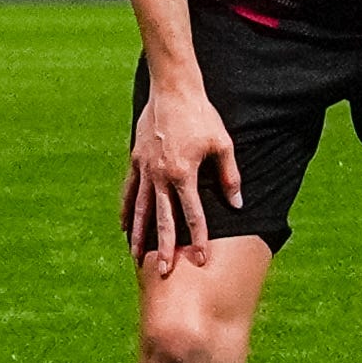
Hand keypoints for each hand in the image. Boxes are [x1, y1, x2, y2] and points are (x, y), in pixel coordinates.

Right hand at [120, 69, 241, 253]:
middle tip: (164, 272)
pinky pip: (128, 191)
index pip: (192, 214)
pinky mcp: (135, 161)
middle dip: (164, 248)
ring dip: (139, 235)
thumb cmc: (202, 116)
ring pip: (139, 209)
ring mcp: (144, 170)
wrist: (172, 91)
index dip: (199, 238)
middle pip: (162, 219)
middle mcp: (160, 176)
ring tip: (136, 257)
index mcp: (184, 174)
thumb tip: (237, 204)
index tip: (202, 259)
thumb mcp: (222, 144)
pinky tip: (124, 227)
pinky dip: (126, 210)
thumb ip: (229, 176)